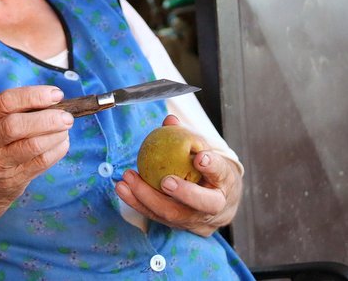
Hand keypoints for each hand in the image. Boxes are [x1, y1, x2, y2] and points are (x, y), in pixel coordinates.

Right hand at [0, 85, 73, 213]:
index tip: (56, 95)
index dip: (34, 96)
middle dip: (47, 119)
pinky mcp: (12, 180)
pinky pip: (41, 162)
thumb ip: (15, 109)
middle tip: (67, 116)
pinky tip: (62, 143)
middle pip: (16, 125)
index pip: (6, 101)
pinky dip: (57, 150)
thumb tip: (53, 100)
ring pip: (32, 146)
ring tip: (65, 129)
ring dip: (55, 135)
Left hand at [115, 115, 241, 236]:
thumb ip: (188, 138)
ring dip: (147, 197)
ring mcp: (197, 220)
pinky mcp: (179, 226)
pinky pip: (156, 216)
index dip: (212, 166)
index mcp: (226, 182)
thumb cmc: (209, 171)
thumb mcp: (206, 152)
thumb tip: (169, 121)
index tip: (200, 157)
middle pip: (201, 203)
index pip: (221, 173)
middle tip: (164, 180)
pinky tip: (122, 189)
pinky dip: (137, 202)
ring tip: (127, 179)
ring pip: (173, 214)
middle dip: (182, 192)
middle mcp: (215, 206)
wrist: (221, 203)